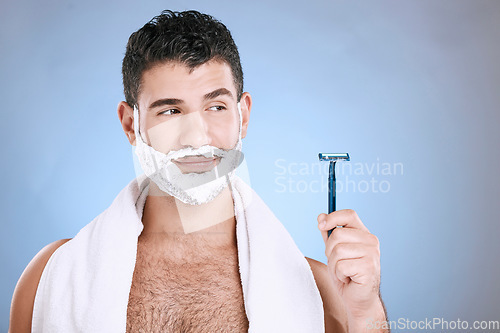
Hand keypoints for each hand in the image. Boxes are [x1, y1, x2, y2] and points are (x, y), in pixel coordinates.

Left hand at [317, 209, 383, 324]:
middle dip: (329, 251)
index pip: (349, 215)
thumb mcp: (334, 251)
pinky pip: (341, 266)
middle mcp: (371, 241)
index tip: (320, 225)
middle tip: (337, 263)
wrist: (358, 299)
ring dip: (333, 265)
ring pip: (337, 251)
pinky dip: (339, 274)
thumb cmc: (346, 274)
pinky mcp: (369, 268)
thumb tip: (321, 216)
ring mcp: (372, 254)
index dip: (333, 217)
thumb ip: (329, 233)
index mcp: (364, 234)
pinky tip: (347, 279)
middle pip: (337, 235)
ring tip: (342, 272)